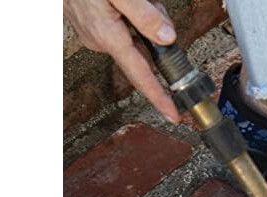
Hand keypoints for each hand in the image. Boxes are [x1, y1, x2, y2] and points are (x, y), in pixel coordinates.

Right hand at [64, 0, 179, 122]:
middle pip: (143, 51)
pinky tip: (127, 3)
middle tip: (153, 9)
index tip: (173, 114)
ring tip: (138, 1)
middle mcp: (100, 41)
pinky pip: (123, 28)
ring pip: (135, 37)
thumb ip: (145, 15)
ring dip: (143, 21)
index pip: (141, 75)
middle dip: (156, 37)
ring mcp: (95, 35)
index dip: (159, 97)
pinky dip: (132, 17)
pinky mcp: (93, 27)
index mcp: (109, 37)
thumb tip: (167, 38)